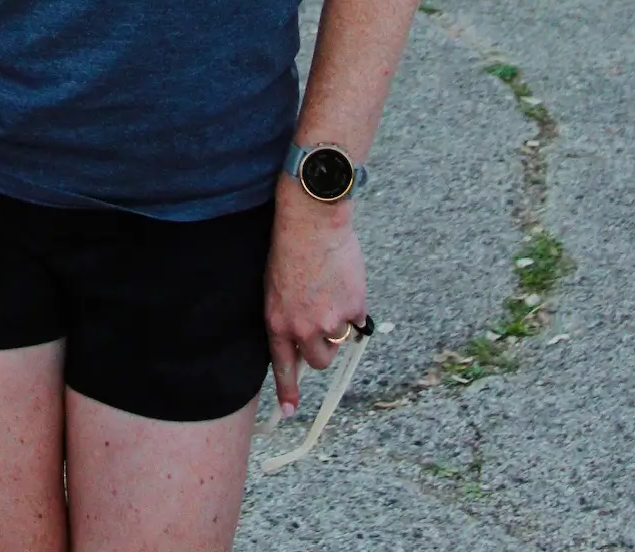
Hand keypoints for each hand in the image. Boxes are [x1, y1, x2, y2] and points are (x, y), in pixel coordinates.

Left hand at [265, 189, 367, 417]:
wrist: (311, 221)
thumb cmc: (289, 246)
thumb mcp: (276, 287)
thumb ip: (288, 315)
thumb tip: (304, 336)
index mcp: (277, 322)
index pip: (282, 366)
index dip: (287, 391)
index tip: (290, 412)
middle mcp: (301, 329)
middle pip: (318, 360)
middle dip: (323, 347)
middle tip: (324, 323)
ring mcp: (329, 322)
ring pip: (339, 342)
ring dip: (339, 325)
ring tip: (331, 292)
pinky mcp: (352, 310)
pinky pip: (358, 318)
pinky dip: (355, 303)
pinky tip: (345, 280)